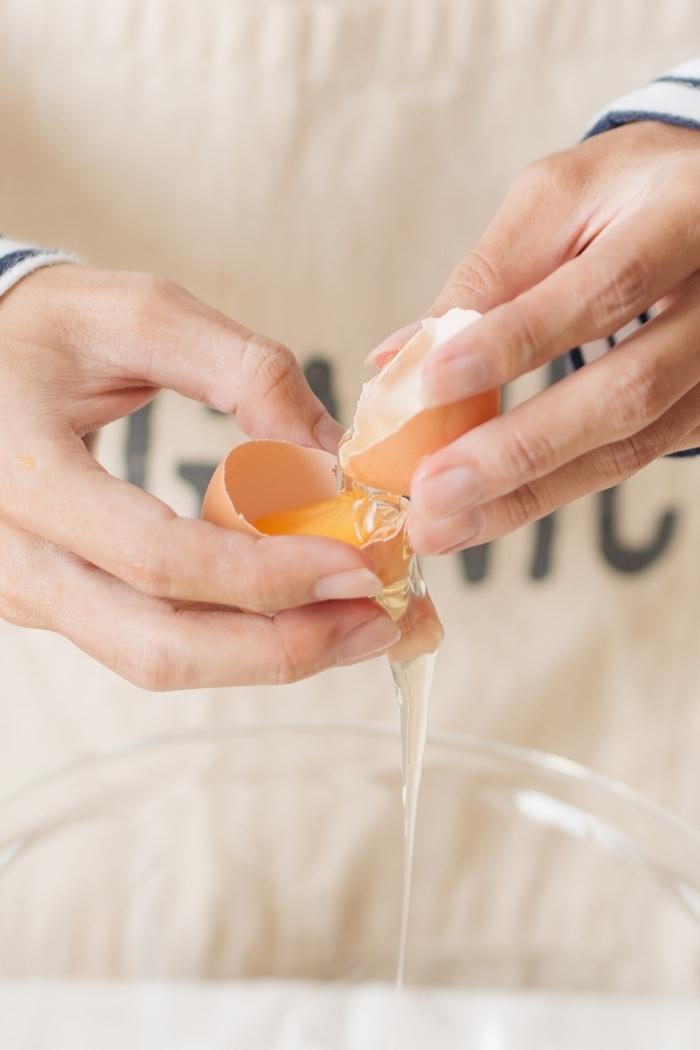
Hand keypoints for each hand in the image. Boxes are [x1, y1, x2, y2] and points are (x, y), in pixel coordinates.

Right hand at [0, 266, 399, 686]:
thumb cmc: (49, 328)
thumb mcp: (143, 316)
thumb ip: (244, 371)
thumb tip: (334, 456)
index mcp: (26, 472)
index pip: (158, 558)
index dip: (266, 575)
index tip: (359, 564)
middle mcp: (17, 554)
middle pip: (159, 646)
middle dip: (284, 647)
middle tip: (378, 623)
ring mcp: (29, 590)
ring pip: (158, 661)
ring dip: (270, 656)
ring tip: (360, 627)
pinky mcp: (57, 603)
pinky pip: (153, 641)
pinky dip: (236, 640)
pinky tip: (303, 613)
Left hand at [374, 122, 699, 554]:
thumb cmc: (624, 197)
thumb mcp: (558, 202)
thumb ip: (486, 276)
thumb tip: (397, 359)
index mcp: (686, 215)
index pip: (605, 287)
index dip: (518, 339)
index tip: (431, 383)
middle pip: (629, 390)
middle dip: (519, 448)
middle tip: (431, 492)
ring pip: (629, 446)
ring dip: (526, 494)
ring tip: (442, 525)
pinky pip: (626, 462)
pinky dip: (550, 490)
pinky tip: (488, 511)